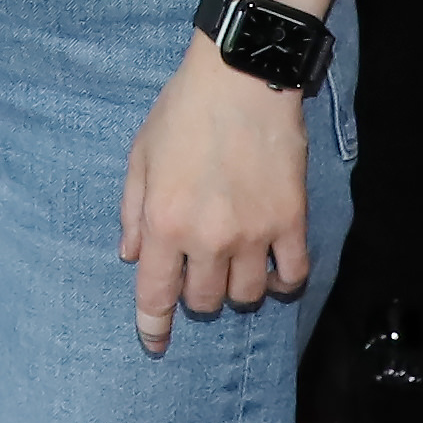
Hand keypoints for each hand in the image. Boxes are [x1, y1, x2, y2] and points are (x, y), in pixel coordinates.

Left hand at [120, 36, 311, 354]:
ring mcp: (252, 234)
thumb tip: (130, 256)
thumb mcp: (140, 155)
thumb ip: (132, 211)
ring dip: (236, 290)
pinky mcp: (290, 222)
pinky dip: (282, 282)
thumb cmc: (183, 112)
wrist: (241, 78)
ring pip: (246, 296)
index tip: (153, 344)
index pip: (155, 295)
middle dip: (195, 295)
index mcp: (164, 222)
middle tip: (197, 271)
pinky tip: (272, 270)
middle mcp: (207, 238)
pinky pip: (292, 276)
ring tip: (233, 267)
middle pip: (203, 301)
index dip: (152, 327)